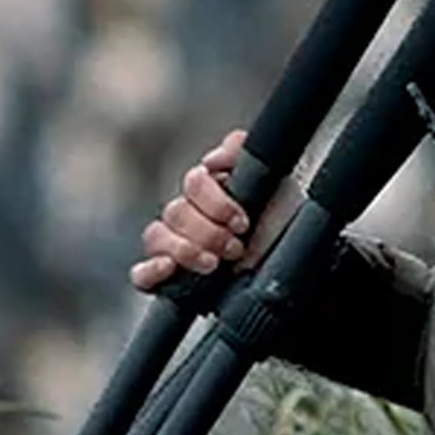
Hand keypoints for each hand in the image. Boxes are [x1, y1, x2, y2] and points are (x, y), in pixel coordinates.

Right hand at [130, 129, 299, 292]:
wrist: (294, 276)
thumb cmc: (285, 228)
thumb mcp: (279, 184)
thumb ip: (244, 156)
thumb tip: (214, 158)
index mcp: (214, 192)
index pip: (195, 183)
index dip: (216, 202)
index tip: (242, 222)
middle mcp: (192, 217)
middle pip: (175, 211)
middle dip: (208, 232)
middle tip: (235, 247)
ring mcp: (178, 247)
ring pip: (156, 236)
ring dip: (185, 250)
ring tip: (213, 265)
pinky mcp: (170, 279)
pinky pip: (141, 273)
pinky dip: (150, 270)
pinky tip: (168, 269)